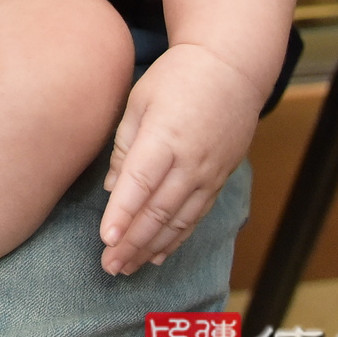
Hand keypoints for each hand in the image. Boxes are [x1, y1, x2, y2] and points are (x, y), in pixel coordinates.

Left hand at [96, 42, 264, 274]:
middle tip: (109, 266)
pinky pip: (196, 216)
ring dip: (151, 247)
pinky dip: (176, 238)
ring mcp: (208, 173)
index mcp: (165, 136)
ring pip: (178, 221)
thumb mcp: (141, 100)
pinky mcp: (219, 179)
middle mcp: (190, 161)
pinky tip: (158, 254)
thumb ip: (125, 146)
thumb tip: (110, 188)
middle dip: (132, 242)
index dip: (122, 213)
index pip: (140, 182)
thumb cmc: (178, 77)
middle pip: (158, 210)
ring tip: (126, 268)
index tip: (105, 238)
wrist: (232, 68)